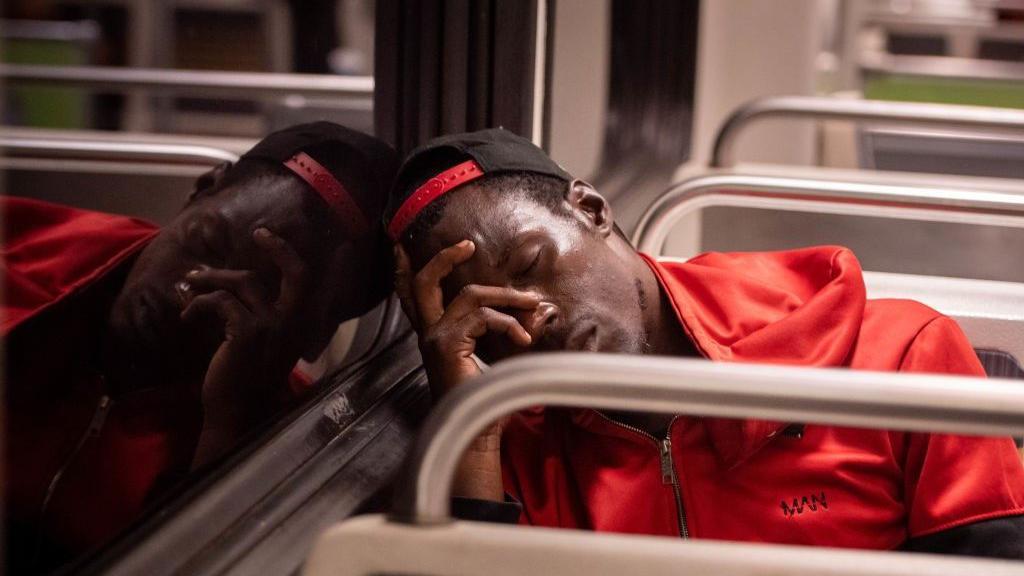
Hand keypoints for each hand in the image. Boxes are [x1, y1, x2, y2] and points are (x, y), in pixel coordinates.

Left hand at [181, 227, 307, 465]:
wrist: (236, 413)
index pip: (310, 284)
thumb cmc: (247, 379)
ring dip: (214, 278)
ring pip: (245, 282)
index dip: (301, 256)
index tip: (280, 237)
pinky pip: (220, 303)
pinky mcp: (246, 333)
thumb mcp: (262, 344)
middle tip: (259, 233)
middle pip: (294, 273)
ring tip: (191, 282)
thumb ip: (256, 315)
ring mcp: (272, 327)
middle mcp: (292, 323)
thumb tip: (228, 283)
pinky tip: (186, 316)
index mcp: (299, 326)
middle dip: (278, 247)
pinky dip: (198, 305)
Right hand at [394, 240, 538, 399]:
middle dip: (444, 258)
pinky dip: (509, 323)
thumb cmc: (487, 399)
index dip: (406, 270)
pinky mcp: (448, 345)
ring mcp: (436, 338)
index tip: (403, 247)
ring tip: (532, 304)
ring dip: (506, 296)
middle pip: (425, 283)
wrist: (477, 432)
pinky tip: (524, 339)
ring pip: (470, 296)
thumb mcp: (496, 355)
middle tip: (467, 245)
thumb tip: (534, 306)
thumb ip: (505, 329)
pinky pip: (483, 318)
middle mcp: (429, 334)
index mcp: (435, 335)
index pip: (413, 297)